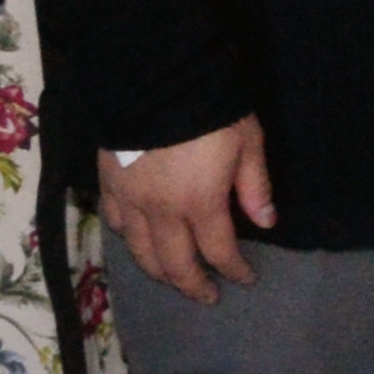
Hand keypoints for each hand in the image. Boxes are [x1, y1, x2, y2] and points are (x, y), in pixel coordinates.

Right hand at [105, 120, 278, 299]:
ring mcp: (130, 199)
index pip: (219, 251)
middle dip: (194, 285)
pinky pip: (115, 223)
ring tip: (173, 278)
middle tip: (207, 296)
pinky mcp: (108, 183)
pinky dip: (128, 239)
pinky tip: (137, 240)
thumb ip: (254, 186)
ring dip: (159, 271)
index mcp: (200, 203)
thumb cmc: (209, 107)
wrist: (154, 77)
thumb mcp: (247, 141)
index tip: (245, 279)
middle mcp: (162, 211)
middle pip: (175, 264)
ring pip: (140, 251)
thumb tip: (266, 223)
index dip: (234, 270)